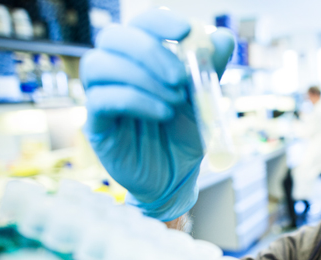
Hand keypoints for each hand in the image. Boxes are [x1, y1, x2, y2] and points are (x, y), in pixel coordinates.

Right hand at [80, 9, 234, 220]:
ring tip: (174, 101)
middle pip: (113, 37)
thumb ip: (210, 69)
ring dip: (142, 78)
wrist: (176, 176)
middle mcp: (116, 72)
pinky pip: (101, 100)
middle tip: (180, 78)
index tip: (186, 30)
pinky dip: (136, 100)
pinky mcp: (96, 124)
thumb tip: (224, 37)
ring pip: (99, 64)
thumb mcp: (203, 100)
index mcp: (141, 59)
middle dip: (150, 51)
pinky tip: (163, 113)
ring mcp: (101, 96)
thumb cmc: (184, 134)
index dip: (160, 21)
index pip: (140, 24)